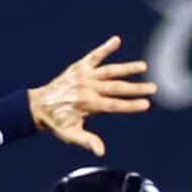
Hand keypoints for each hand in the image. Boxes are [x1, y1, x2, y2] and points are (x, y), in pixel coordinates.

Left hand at [26, 36, 154, 156]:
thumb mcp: (70, 134)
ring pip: (109, 71)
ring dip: (127, 68)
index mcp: (88, 104)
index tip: (146, 104)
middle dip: (136, 88)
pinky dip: (104, 48)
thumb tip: (101, 151)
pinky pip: (94, 56)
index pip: (114, 105)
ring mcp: (84, 76)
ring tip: (143, 66)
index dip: (130, 105)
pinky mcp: (79, 67)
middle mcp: (87, 88)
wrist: (38, 105)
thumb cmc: (57, 122)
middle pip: (116, 87)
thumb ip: (86, 141)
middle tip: (153, 88)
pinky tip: (116, 40)